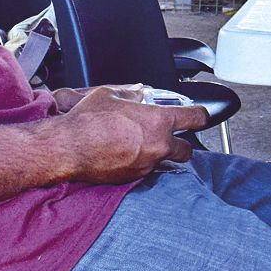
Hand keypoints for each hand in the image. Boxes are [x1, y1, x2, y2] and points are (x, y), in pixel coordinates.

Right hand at [47, 86, 207, 182]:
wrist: (69, 148)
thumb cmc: (88, 121)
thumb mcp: (110, 95)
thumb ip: (131, 94)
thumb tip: (138, 92)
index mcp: (158, 121)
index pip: (196, 118)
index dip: (201, 116)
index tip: (201, 116)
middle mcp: (158, 145)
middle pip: (187, 150)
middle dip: (182, 144)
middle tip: (171, 137)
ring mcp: (147, 164)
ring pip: (165, 162)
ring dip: (160, 155)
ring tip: (143, 147)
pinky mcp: (134, 178)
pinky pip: (146, 170)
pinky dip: (142, 164)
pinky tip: (126, 155)